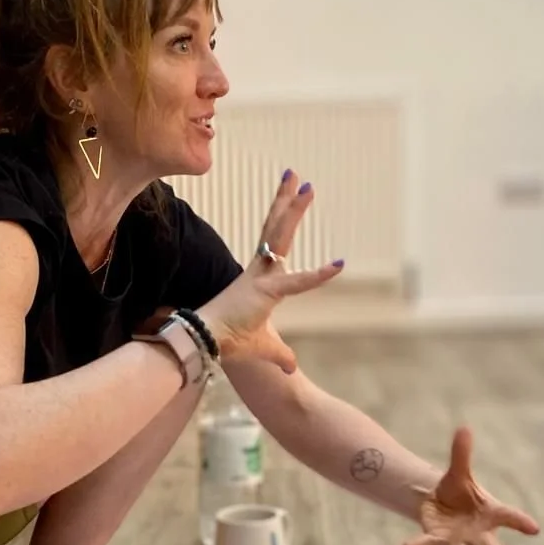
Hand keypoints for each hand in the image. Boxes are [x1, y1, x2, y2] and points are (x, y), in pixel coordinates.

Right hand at [198, 170, 343, 372]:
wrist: (205, 344)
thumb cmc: (228, 342)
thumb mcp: (263, 347)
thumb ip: (281, 355)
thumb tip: (292, 369)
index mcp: (256, 279)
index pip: (272, 242)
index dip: (283, 219)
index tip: (291, 197)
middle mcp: (257, 272)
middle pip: (274, 228)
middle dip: (286, 201)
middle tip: (296, 175)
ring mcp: (260, 278)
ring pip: (278, 237)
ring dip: (293, 211)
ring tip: (306, 185)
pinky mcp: (264, 293)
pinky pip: (296, 284)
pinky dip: (318, 277)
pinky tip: (338, 265)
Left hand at [404, 426, 539, 544]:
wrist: (439, 501)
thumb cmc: (458, 490)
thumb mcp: (459, 471)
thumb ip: (461, 454)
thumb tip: (464, 428)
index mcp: (491, 512)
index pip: (509, 517)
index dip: (521, 522)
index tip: (534, 529)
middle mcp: (478, 531)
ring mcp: (458, 539)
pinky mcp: (436, 538)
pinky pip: (427, 542)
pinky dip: (417, 543)